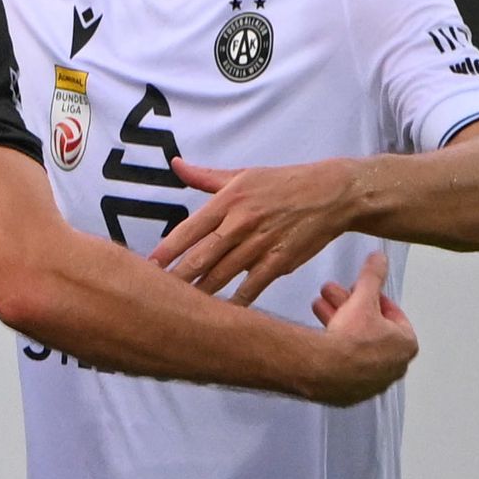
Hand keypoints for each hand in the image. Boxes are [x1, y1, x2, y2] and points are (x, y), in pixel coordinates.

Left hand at [154, 157, 362, 300]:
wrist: (333, 194)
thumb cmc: (283, 184)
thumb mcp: (243, 175)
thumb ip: (205, 177)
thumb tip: (175, 164)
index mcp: (228, 201)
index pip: (188, 230)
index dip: (165, 251)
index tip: (146, 267)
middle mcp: (241, 223)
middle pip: (200, 257)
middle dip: (175, 278)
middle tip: (153, 294)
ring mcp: (260, 245)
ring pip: (221, 275)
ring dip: (199, 293)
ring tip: (177, 307)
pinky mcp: (280, 262)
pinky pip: (251, 287)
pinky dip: (234, 302)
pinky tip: (218, 314)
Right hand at [300, 251, 418, 403]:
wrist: (323, 369)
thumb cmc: (350, 338)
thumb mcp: (363, 297)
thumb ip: (372, 276)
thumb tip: (379, 258)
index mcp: (405, 345)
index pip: (393, 316)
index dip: (373, 299)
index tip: (359, 292)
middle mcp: (392, 367)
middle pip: (371, 332)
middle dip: (351, 310)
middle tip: (333, 296)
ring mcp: (371, 383)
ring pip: (355, 349)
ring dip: (338, 327)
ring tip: (318, 308)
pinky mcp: (349, 393)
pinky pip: (342, 367)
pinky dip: (333, 352)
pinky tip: (318, 339)